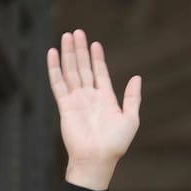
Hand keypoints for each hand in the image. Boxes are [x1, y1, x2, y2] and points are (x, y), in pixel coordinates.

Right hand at [47, 29, 141, 190]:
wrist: (97, 159)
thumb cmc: (116, 144)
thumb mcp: (131, 118)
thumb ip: (132, 97)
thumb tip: (137, 77)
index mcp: (106, 99)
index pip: (99, 73)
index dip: (97, 58)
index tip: (94, 43)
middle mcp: (89, 97)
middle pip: (83, 68)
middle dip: (80, 50)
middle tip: (77, 32)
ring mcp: (76, 100)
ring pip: (71, 71)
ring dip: (68, 54)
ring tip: (67, 36)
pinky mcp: (64, 105)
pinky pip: (58, 83)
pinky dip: (54, 68)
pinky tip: (53, 54)